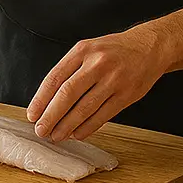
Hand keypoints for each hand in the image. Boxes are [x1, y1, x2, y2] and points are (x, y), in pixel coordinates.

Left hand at [27, 25, 167, 141]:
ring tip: (56, 135)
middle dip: (51, 116)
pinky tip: (77, 134)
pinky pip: (103, 115)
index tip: (32, 114)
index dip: (41, 99)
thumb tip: (48, 100)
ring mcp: (114, 79)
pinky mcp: (127, 94)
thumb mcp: (89, 49)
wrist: (150, 47)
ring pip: (85, 108)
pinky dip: (87, 128)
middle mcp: (98, 63)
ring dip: (67, 126)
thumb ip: (71, 69)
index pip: (55, 77)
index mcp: (83, 50)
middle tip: (41, 130)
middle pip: (68, 94)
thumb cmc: (114, 50)